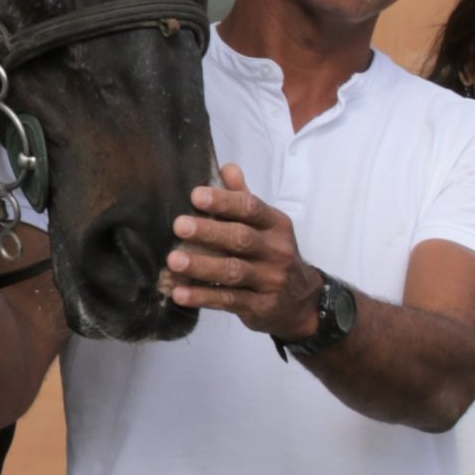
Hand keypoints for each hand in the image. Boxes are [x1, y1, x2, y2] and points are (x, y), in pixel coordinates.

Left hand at [164, 165, 320, 337]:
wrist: (300, 303)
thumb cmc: (272, 255)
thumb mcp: (266, 226)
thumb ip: (244, 198)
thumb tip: (227, 167)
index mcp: (276, 225)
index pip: (251, 208)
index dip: (224, 201)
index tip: (196, 195)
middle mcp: (276, 251)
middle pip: (241, 239)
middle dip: (209, 232)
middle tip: (179, 225)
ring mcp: (269, 281)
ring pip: (232, 271)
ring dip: (201, 266)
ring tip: (173, 260)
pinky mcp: (259, 307)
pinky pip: (228, 300)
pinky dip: (203, 297)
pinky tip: (179, 293)